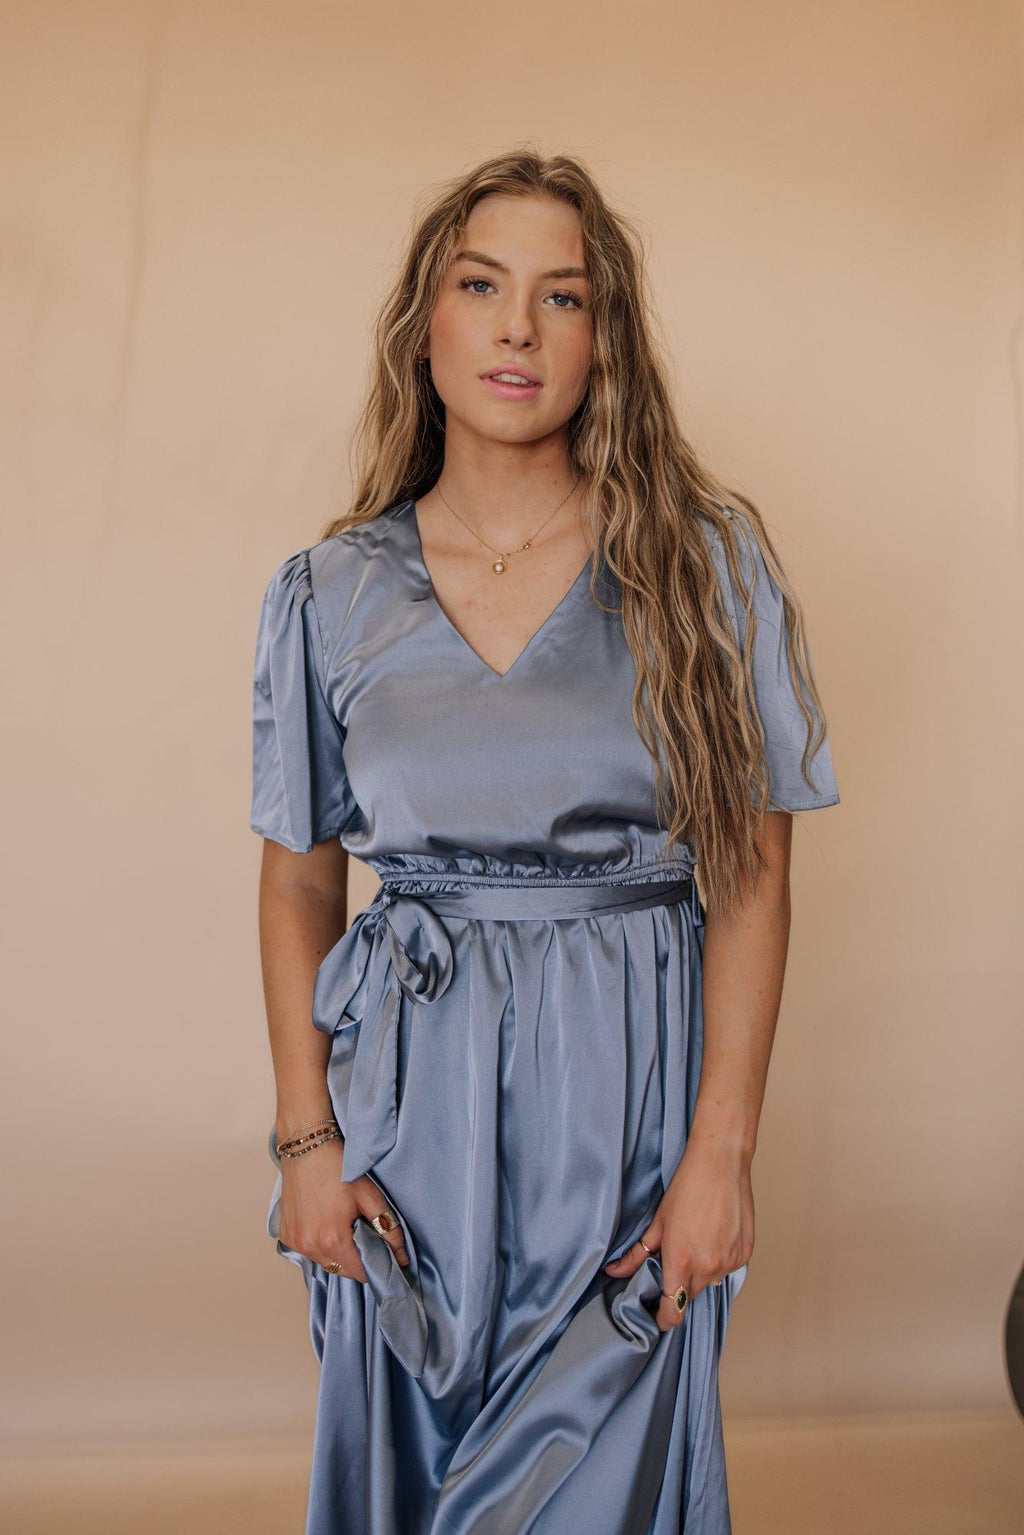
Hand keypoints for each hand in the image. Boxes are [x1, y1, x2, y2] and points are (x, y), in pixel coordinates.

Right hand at [278, 1137, 409, 1281]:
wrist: (306, 1147)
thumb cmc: (338, 1168)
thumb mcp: (370, 1196)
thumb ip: (388, 1229)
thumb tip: (401, 1256)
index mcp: (333, 1240)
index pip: (360, 1273)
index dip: (376, 1268)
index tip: (385, 1258)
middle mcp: (310, 1247)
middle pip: (342, 1270)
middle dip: (357, 1261)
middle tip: (367, 1238)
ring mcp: (295, 1242)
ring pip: (325, 1262)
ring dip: (338, 1254)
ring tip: (346, 1229)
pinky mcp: (286, 1235)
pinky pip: (308, 1251)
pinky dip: (320, 1245)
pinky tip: (326, 1224)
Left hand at [603, 1137, 753, 1331]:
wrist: (721, 1164)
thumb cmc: (687, 1188)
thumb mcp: (657, 1222)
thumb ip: (637, 1254)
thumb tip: (614, 1272)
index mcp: (682, 1262)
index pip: (674, 1311)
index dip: (663, 1318)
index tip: (656, 1316)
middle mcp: (708, 1268)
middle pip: (690, 1295)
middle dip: (680, 1286)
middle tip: (674, 1262)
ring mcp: (730, 1262)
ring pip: (710, 1282)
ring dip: (701, 1272)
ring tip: (696, 1242)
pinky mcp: (745, 1253)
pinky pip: (728, 1269)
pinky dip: (719, 1260)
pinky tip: (713, 1236)